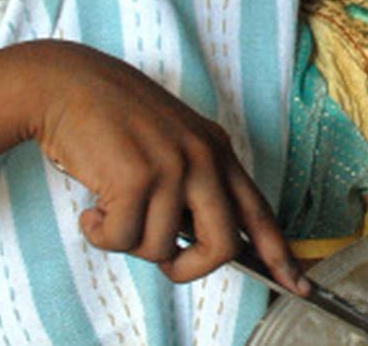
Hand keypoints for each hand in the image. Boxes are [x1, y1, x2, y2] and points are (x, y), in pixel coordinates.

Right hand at [26, 41, 308, 292]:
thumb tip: (196, 243)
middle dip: (189, 268)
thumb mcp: (170, 144)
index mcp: (217, 151)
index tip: (300, 285)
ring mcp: (173, 167)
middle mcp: (204, 158)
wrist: (67, 84)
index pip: (258, 211)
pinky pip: (122, 240)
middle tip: (165, 263)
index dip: (279, 253)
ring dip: (128, 241)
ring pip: (161, 249)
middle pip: (222, 245)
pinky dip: (100, 234)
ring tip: (110, 208)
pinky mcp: (136, 177)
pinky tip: (92, 209)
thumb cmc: (111, 119)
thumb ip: (192, 186)